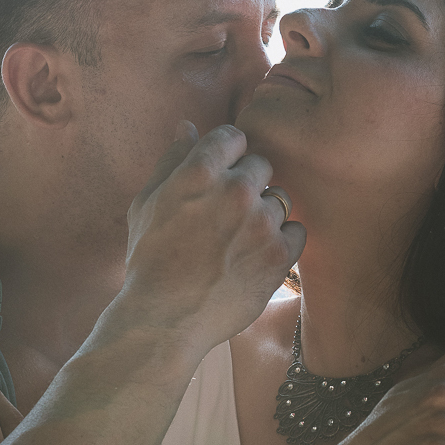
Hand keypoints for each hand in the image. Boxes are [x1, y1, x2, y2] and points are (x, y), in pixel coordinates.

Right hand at [109, 122, 305, 357]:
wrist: (166, 318)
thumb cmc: (150, 259)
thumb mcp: (147, 203)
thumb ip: (171, 160)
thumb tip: (187, 125)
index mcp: (199, 172)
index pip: (233, 136)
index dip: (227, 154)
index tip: (220, 174)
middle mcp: (235, 191)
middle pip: (261, 165)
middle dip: (246, 183)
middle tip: (226, 214)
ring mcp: (261, 223)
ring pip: (279, 199)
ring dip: (263, 214)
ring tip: (238, 240)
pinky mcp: (279, 254)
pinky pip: (296, 231)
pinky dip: (282, 241)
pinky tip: (256, 255)